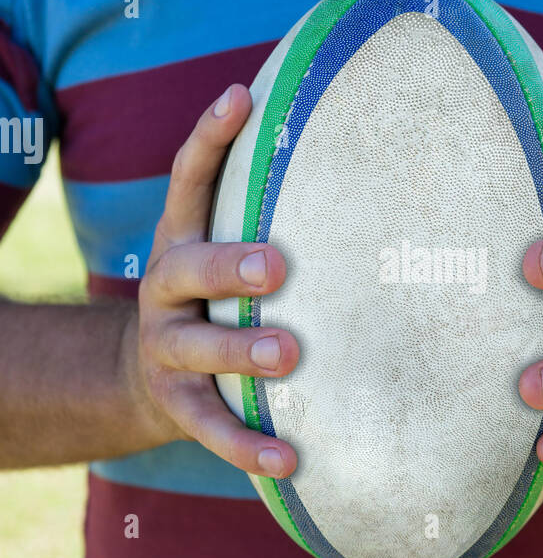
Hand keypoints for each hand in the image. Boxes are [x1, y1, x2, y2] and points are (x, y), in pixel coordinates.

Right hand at [122, 85, 298, 476]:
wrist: (153, 376)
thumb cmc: (223, 297)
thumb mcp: (231, 245)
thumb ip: (276, 211)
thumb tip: (374, 151)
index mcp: (185, 237)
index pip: (189, 177)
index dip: (210, 137)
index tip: (241, 97)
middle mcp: (165, 287)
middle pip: (186, 268)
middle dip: (228, 265)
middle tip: (277, 267)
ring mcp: (167, 348)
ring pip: (195, 349)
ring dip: (239, 352)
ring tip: (287, 356)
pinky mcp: (178, 405)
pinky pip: (211, 427)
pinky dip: (248, 445)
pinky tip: (289, 460)